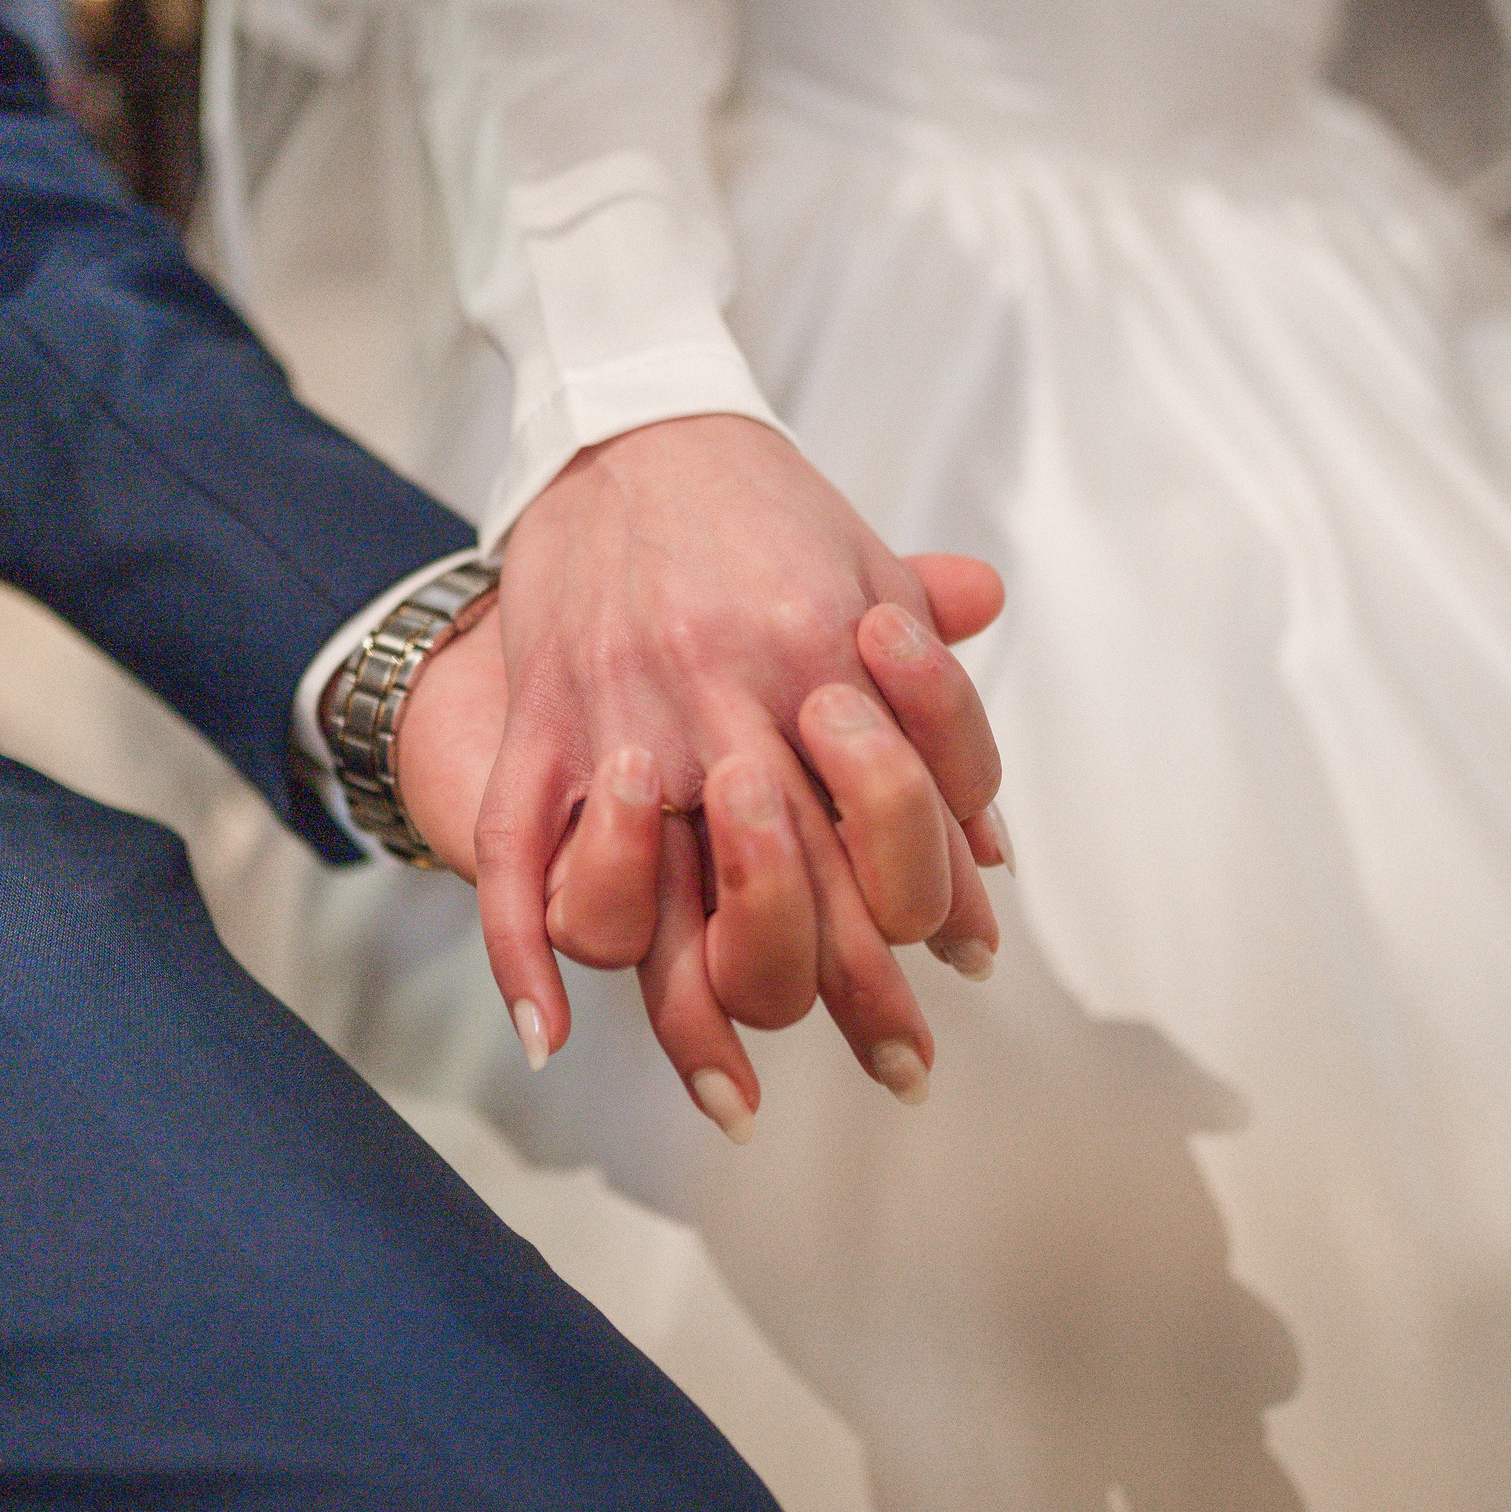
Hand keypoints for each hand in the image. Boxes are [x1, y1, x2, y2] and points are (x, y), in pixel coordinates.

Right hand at [462, 413, 1008, 1106]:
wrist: (627, 420)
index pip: (893, 827)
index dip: (931, 926)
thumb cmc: (762, 510)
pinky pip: (516, 855)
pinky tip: (554, 1036)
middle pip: (792, 891)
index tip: (954, 995)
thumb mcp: (873, 579)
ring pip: (651, 901)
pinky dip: (524, 955)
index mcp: (821, 657)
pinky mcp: (539, 721)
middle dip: (854, 1000)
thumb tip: (994, 860)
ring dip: (694, 1012)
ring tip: (738, 1091)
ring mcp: (618, 717)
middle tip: (901, 1072)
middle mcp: (722, 699)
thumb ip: (938, 715)